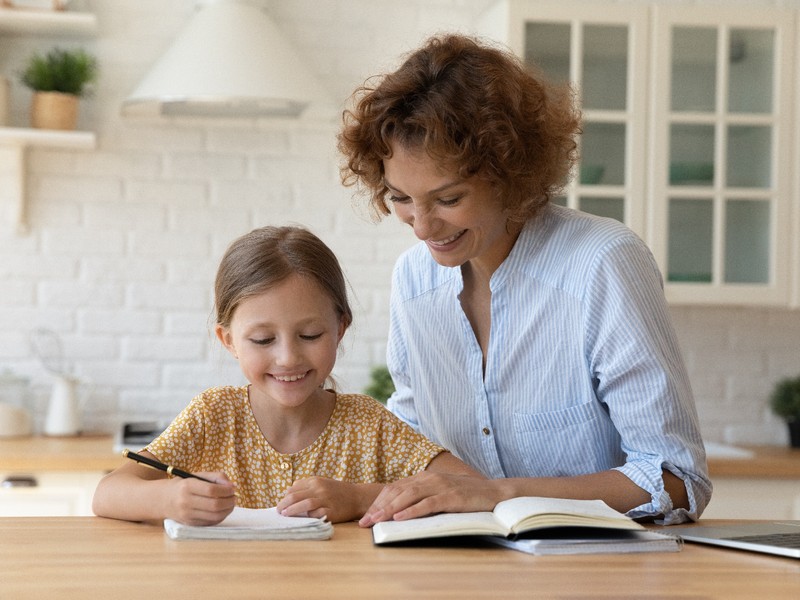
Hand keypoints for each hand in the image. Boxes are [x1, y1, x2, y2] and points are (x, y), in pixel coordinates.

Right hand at [166, 472, 236, 525]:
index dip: (226, 490)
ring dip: (228, 510)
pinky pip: (210, 522)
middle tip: (235, 497)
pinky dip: (221, 516)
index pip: (211, 490)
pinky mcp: (190, 524)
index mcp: (187, 486)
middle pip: (214, 505)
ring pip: (214, 516)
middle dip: (229, 501)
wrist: (163, 499)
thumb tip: (232, 486)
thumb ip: (216, 477)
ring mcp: (187, 515)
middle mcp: (185, 502)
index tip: (233, 488)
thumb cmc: (185, 485)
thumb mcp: (198, 476)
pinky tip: (223, 510)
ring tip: (231, 503)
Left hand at [276, 477, 381, 523]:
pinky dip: (307, 517)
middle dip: (283, 504)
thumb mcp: (321, 483)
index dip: (284, 497)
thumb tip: (288, 494)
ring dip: (291, 511)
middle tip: (278, 511)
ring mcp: (326, 500)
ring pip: (303, 504)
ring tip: (285, 515)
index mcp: (315, 481)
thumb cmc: (337, 492)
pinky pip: (315, 515)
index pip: (293, 489)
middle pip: (294, 496)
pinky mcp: (331, 512)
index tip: (281, 504)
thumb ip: (306, 486)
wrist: (357, 497)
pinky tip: (302, 520)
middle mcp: (319, 489)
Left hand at [358, 472, 498, 526]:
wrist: (493, 492)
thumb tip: (400, 509)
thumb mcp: (439, 492)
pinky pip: (427, 504)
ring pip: (408, 496)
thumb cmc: (465, 495)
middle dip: (379, 507)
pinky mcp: (451, 497)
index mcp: (424, 477)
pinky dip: (412, 511)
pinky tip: (400, 518)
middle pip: (397, 491)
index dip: (379, 502)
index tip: (366, 516)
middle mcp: (429, 478)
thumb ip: (422, 496)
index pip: (395, 488)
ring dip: (390, 510)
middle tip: (364, 522)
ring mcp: (439, 486)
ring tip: (376, 521)